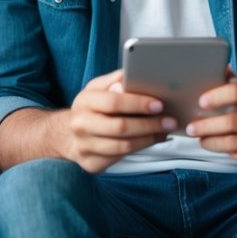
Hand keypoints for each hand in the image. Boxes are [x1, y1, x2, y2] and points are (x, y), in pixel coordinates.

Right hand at [62, 69, 177, 173]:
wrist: (67, 135)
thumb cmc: (91, 108)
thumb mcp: (98, 88)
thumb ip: (116, 80)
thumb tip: (135, 73)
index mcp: (84, 101)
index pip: (113, 102)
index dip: (138, 103)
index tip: (159, 104)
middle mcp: (80, 125)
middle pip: (120, 127)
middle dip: (149, 124)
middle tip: (170, 121)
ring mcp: (84, 146)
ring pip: (123, 146)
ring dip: (148, 139)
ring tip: (164, 132)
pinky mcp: (91, 164)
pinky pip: (120, 158)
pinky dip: (139, 149)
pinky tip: (151, 141)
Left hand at [184, 74, 236, 172]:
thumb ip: (235, 83)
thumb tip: (217, 67)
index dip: (217, 96)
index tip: (201, 102)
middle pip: (232, 121)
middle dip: (206, 125)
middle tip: (191, 128)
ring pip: (233, 142)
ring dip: (210, 141)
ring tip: (199, 138)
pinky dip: (222, 151)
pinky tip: (213, 146)